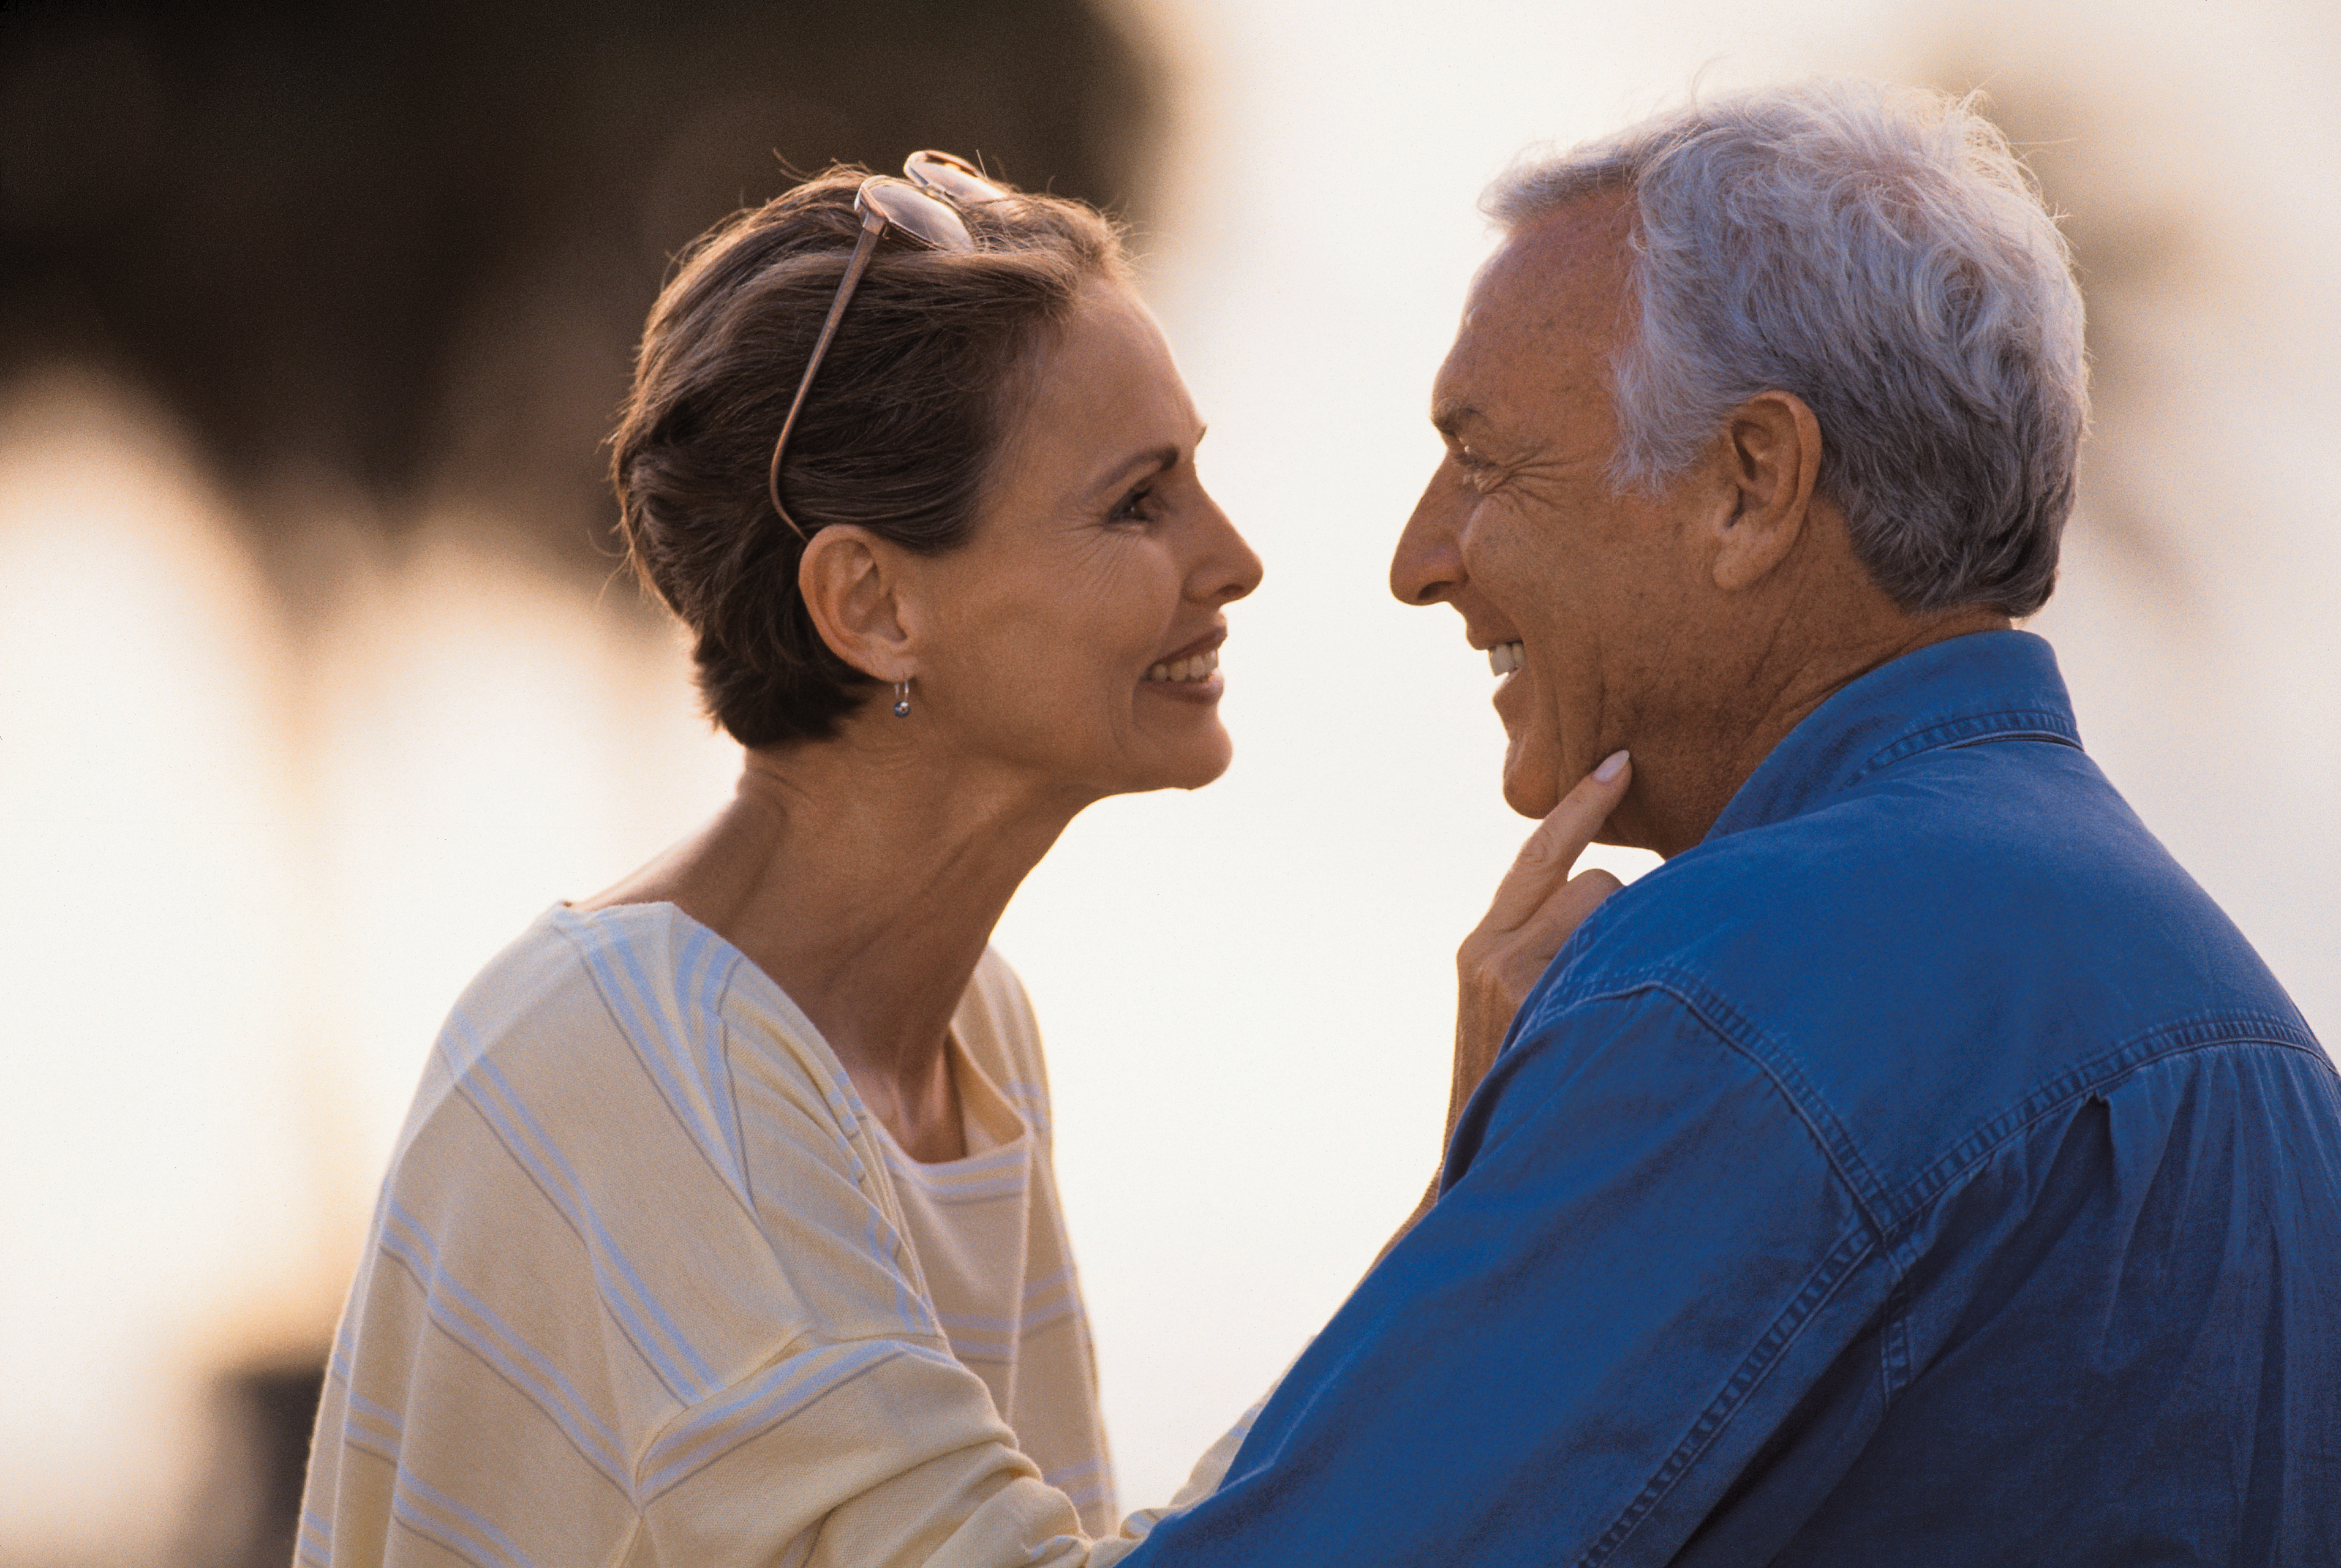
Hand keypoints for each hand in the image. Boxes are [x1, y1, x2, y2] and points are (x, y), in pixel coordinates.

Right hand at [1447, 750, 1633, 1145]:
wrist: (1471, 1175)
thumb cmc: (1513, 1092)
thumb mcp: (1511, 1013)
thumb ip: (1541, 957)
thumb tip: (1612, 909)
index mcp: (1480, 947)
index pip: (1538, 854)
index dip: (1581, 807)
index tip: (1621, 764)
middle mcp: (1489, 952)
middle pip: (1595, 884)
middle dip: (1628, 921)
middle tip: (1634, 977)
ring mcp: (1517, 981)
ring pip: (1614, 917)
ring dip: (1637, 955)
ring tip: (1623, 1020)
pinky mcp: (1542, 1007)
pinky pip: (1619, 954)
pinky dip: (1642, 977)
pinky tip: (1636, 1024)